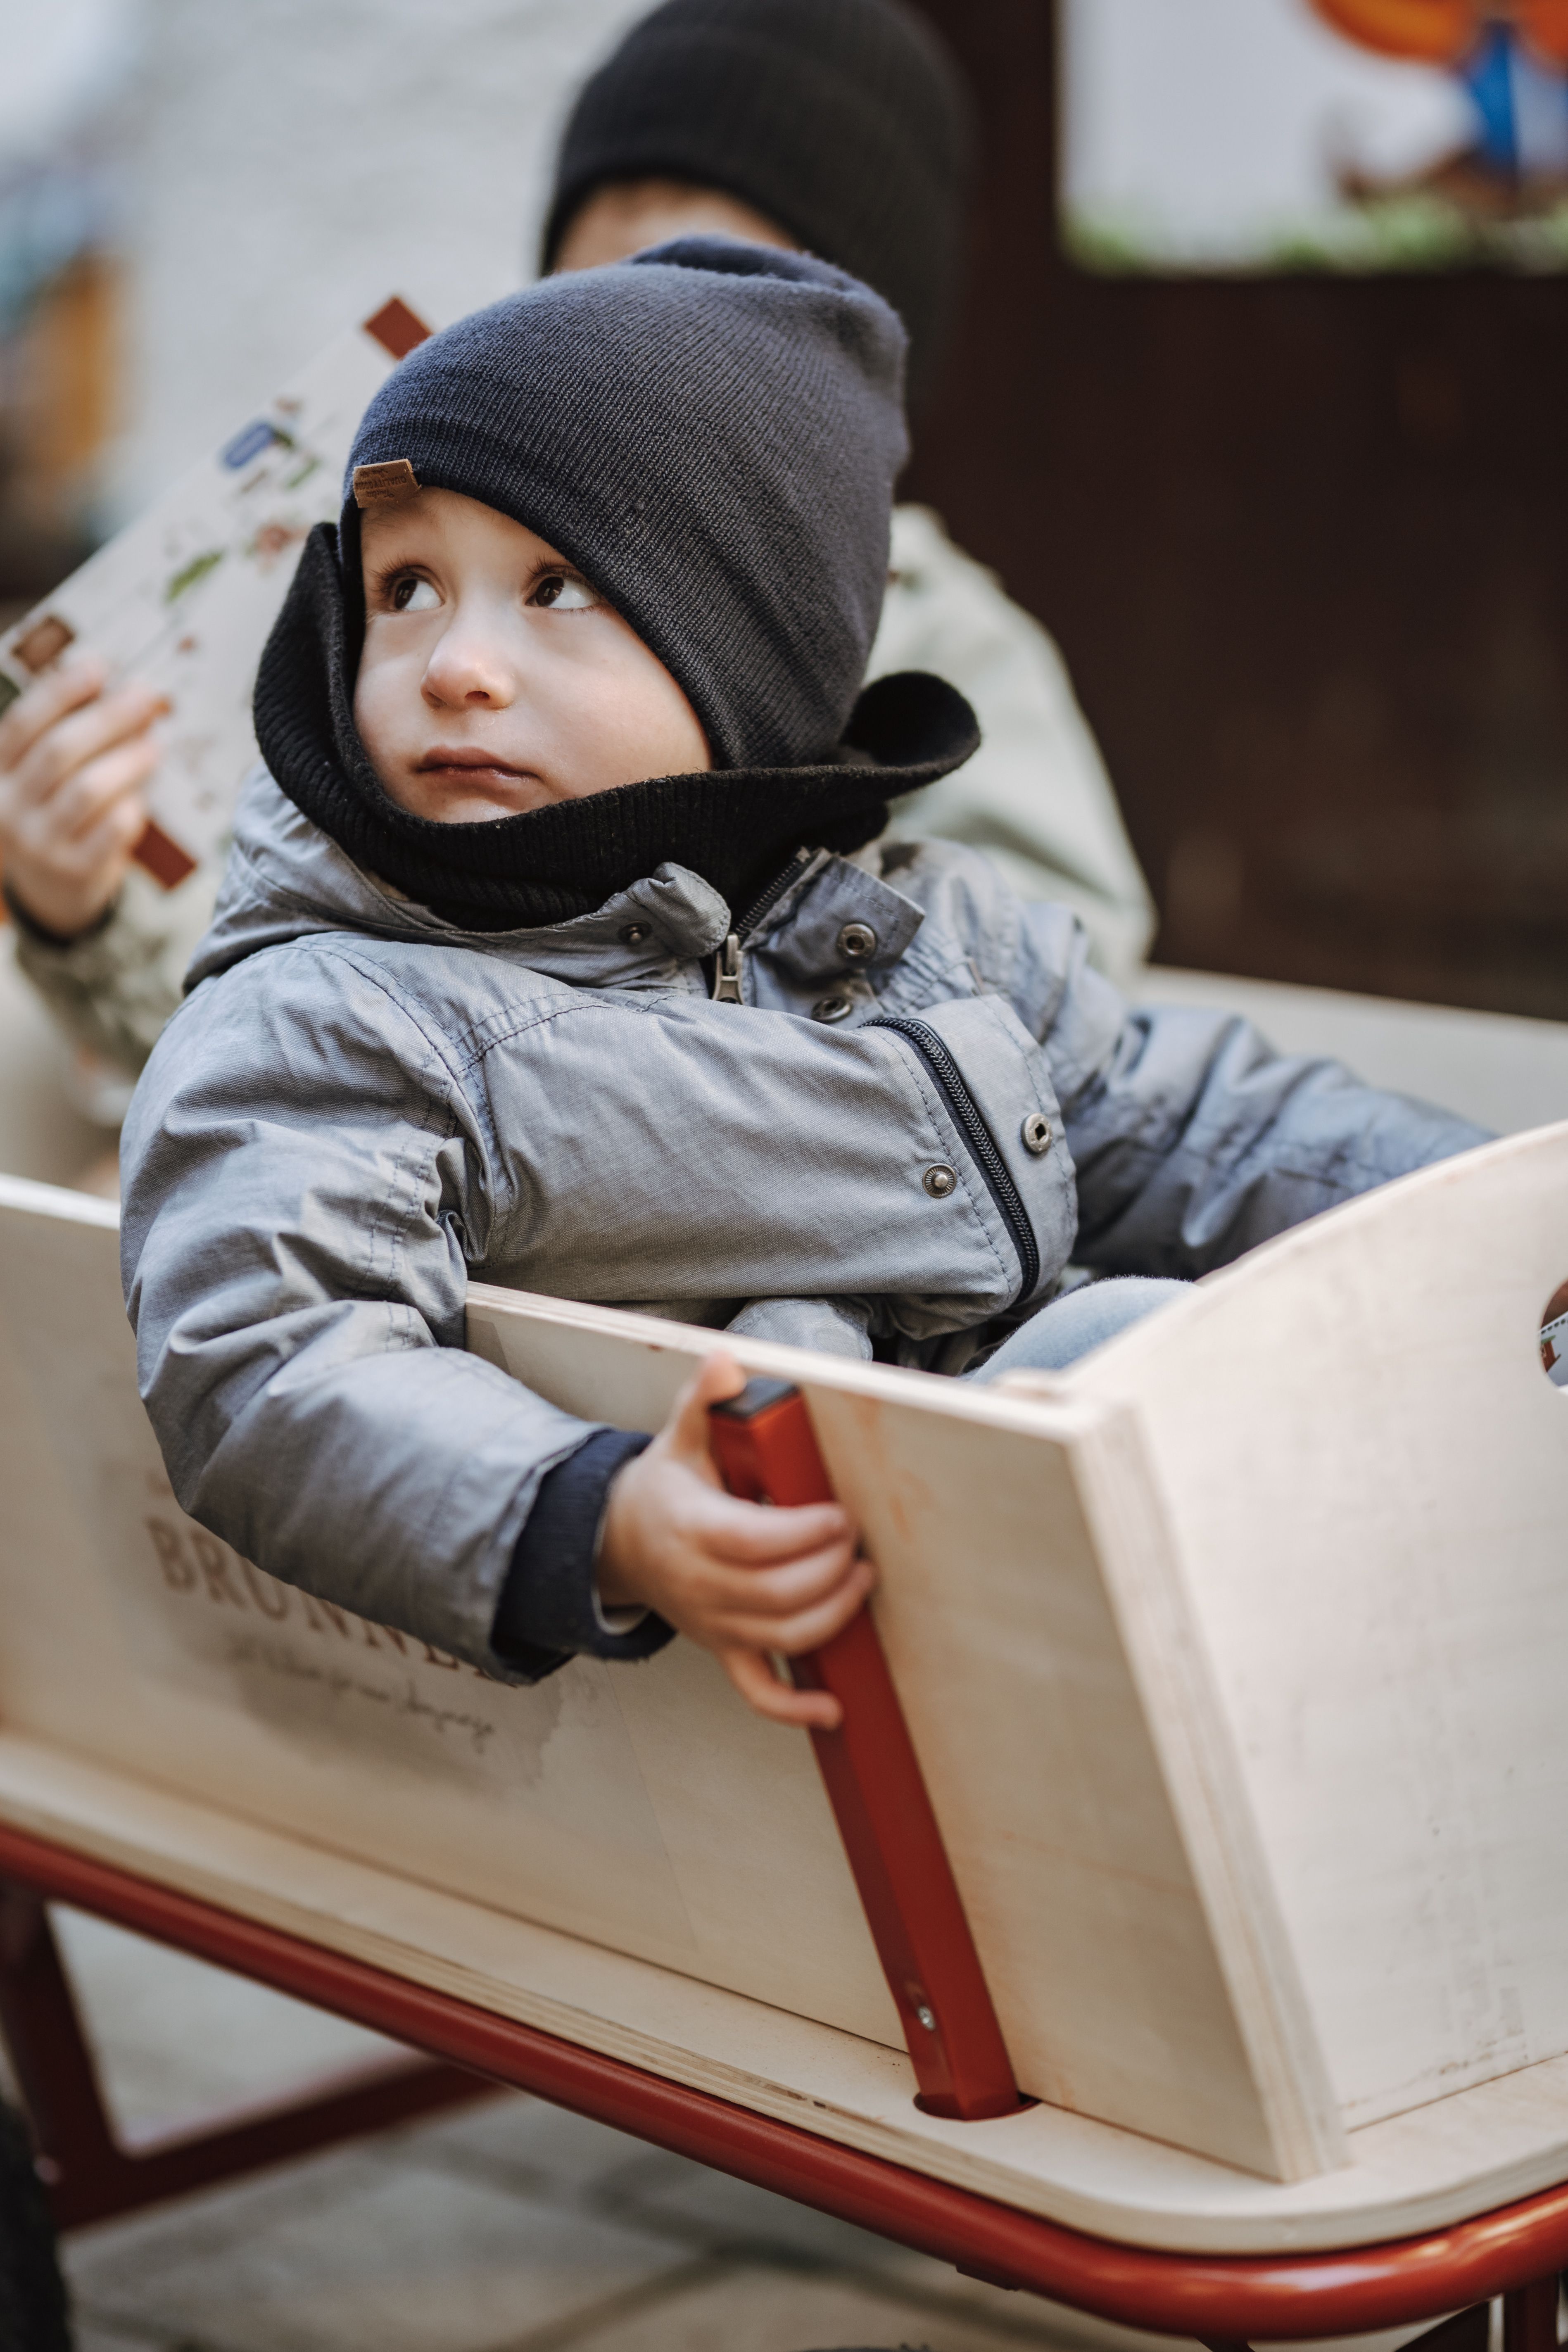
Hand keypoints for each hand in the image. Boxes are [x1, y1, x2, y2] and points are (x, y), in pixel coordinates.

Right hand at [0, 655, 165, 939]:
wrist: (52, 892)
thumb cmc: (59, 817)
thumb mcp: (53, 777)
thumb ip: (82, 738)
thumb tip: (133, 695)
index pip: (22, 724)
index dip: (59, 692)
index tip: (98, 666)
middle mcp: (10, 807)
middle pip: (59, 751)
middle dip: (108, 718)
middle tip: (147, 697)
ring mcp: (39, 843)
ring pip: (86, 790)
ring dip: (127, 760)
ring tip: (156, 745)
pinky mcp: (73, 872)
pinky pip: (110, 831)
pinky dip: (130, 809)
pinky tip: (141, 799)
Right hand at [598, 1351, 872, 1729]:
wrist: (617, 1543)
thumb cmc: (663, 1488)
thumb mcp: (679, 1435)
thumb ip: (705, 1399)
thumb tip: (726, 1363)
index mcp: (691, 1528)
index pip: (754, 1542)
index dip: (805, 1533)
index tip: (840, 1515)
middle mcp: (699, 1584)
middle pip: (776, 1593)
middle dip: (830, 1569)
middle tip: (856, 1541)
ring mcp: (712, 1622)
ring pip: (781, 1636)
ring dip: (832, 1614)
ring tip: (860, 1578)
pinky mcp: (722, 1648)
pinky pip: (757, 1690)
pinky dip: (795, 1706)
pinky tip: (834, 1706)